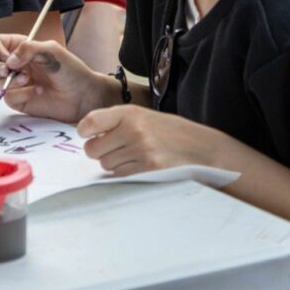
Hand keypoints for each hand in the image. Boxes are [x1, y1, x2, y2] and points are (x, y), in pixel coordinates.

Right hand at [0, 35, 114, 123]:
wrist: (82, 95)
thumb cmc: (70, 69)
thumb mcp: (51, 50)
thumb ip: (28, 49)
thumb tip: (8, 62)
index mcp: (15, 47)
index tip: (8, 57)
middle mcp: (9, 64)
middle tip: (7, 70)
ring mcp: (10, 83)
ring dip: (4, 81)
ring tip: (26, 80)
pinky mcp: (15, 100)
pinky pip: (6, 97)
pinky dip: (20, 94)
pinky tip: (37, 92)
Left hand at [77, 106, 224, 175]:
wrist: (204, 149)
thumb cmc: (172, 132)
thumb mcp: (145, 116)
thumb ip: (117, 122)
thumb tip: (87, 134)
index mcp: (130, 113)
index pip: (91, 122)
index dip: (84, 131)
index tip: (87, 135)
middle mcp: (133, 130)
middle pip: (93, 149)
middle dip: (99, 151)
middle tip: (113, 150)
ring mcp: (141, 151)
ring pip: (105, 164)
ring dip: (114, 164)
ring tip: (133, 157)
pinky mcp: (149, 170)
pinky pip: (121, 176)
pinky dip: (125, 173)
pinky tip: (140, 166)